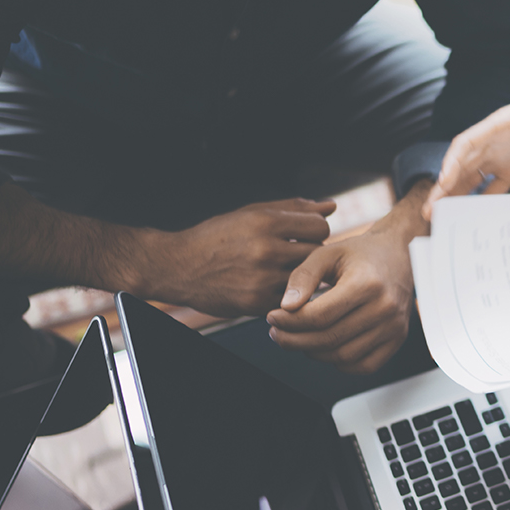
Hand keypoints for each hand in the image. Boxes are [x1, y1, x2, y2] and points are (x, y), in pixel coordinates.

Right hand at [141, 198, 334, 316]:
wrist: (178, 267)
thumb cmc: (219, 236)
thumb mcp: (251, 213)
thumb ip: (293, 209)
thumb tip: (332, 206)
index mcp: (265, 222)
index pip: (320, 226)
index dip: (315, 230)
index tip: (303, 235)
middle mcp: (265, 249)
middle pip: (317, 252)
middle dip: (309, 252)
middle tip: (294, 254)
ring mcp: (262, 278)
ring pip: (307, 278)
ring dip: (301, 275)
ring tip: (282, 269)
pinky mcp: (257, 303)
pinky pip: (291, 298)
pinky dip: (286, 293)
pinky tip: (270, 286)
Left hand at [266, 188, 421, 374]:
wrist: (399, 253)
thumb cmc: (361, 253)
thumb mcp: (327, 253)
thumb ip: (303, 277)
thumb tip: (286, 307)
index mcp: (367, 283)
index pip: (319, 316)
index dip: (289, 321)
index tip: (273, 316)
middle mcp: (384, 308)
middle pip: (329, 339)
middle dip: (294, 340)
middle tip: (277, 332)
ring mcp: (394, 326)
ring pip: (344, 356)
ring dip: (314, 353)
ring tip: (299, 338)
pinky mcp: (398, 338)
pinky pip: (364, 366)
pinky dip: (340, 363)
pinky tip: (326, 348)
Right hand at [424, 86, 509, 214]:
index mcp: (499, 125)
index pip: (467, 143)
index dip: (452, 162)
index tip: (442, 181)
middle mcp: (494, 142)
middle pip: (461, 165)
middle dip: (444, 187)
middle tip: (430, 209)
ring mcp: (501, 157)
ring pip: (471, 178)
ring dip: (456, 197)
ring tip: (442, 218)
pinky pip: (492, 188)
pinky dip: (481, 202)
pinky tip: (472, 219)